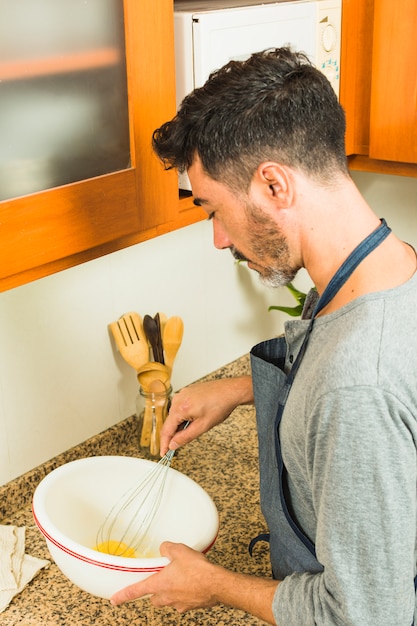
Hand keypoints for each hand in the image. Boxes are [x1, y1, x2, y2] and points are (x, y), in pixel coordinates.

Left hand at [110, 540, 278, 623]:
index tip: (115, 599)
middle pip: (154, 597)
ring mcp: (179, 604)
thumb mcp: (179, 551)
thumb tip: (164, 547)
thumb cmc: (198, 571)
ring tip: (180, 578)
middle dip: (154, 589)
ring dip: (170, 591)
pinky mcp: (191, 605)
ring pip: (168, 599)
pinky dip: (184, 592)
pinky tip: (192, 582)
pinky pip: (183, 600)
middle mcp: (167, 597)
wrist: (217, 584)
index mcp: (159, 585)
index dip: (123, 595)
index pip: (136, 591)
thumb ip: (167, 548)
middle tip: (160, 579)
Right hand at [160, 376, 253, 455]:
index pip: (166, 430)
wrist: (230, 391)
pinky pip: (180, 407)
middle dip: (174, 434)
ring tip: (197, 425)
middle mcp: (178, 399)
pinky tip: (196, 418)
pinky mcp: (187, 392)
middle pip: (170, 422)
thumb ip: (185, 437)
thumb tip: (173, 445)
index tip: (164, 453)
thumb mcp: (203, 426)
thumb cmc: (220, 405)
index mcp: (180, 408)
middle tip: (182, 444)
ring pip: (175, 415)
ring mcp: (182, 394)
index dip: (164, 444)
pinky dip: (184, 416)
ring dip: (181, 425)